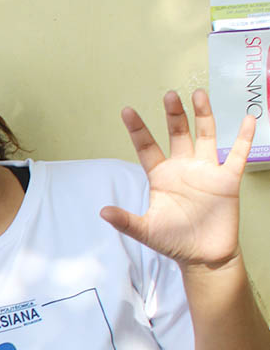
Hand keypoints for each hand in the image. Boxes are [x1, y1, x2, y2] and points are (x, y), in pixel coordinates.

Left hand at [102, 90, 253, 269]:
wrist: (203, 256)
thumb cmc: (173, 241)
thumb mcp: (146, 230)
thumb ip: (125, 221)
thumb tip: (103, 212)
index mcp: (161, 176)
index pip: (147, 147)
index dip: (138, 129)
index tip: (127, 110)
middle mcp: (183, 168)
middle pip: (177, 134)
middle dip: (173, 115)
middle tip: (169, 95)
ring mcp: (206, 171)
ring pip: (205, 136)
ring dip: (203, 115)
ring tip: (198, 94)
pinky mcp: (227, 180)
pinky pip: (237, 154)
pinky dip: (243, 136)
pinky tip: (247, 118)